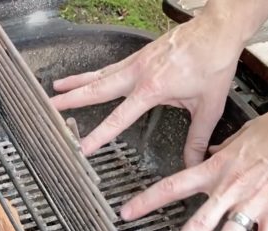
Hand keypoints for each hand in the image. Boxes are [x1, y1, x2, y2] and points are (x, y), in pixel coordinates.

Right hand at [50, 16, 243, 164]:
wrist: (217, 30)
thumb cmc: (213, 63)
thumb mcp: (208, 106)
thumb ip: (197, 138)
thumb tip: (192, 164)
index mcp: (152, 88)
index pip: (119, 117)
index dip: (99, 134)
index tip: (82, 148)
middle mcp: (138, 73)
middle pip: (96, 89)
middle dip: (71, 100)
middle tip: (49, 107)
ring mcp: (136, 62)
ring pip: (99, 75)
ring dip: (76, 83)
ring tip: (55, 90)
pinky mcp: (140, 55)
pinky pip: (110, 67)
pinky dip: (94, 74)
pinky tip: (85, 79)